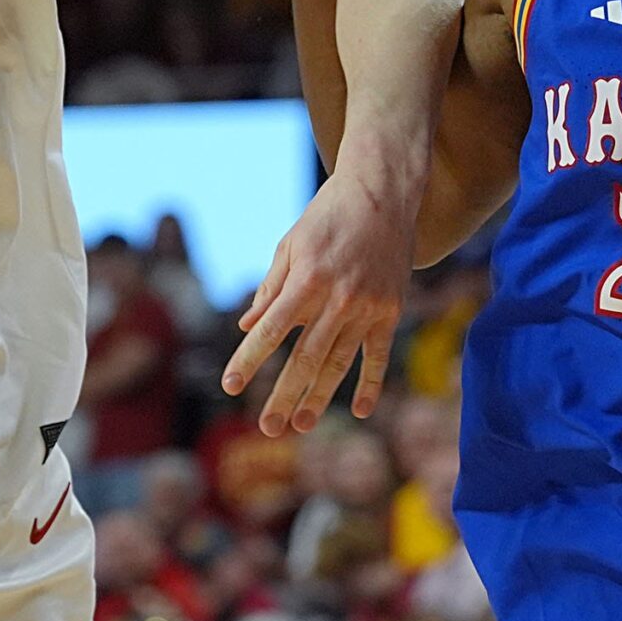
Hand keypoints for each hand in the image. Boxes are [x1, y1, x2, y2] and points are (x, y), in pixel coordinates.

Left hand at [222, 169, 416, 431]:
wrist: (383, 192)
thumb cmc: (329, 214)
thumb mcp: (291, 244)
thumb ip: (271, 288)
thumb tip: (248, 327)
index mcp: (307, 279)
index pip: (272, 330)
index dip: (250, 359)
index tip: (230, 384)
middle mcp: (339, 298)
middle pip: (306, 358)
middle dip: (284, 395)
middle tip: (267, 428)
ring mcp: (368, 307)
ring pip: (340, 362)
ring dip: (320, 397)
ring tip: (302, 424)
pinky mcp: (391, 310)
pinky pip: (379, 354)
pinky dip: (371, 383)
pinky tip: (361, 411)